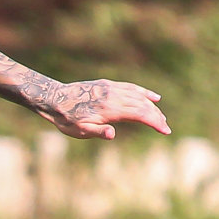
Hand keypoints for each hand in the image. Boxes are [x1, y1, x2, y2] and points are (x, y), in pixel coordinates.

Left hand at [36, 80, 171, 140]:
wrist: (53, 98)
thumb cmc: (66, 119)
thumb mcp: (79, 130)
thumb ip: (97, 132)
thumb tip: (112, 134)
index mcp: (109, 109)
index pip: (140, 114)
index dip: (155, 122)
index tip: (165, 131)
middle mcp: (113, 96)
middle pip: (143, 105)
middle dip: (157, 116)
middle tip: (165, 128)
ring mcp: (111, 88)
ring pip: (139, 96)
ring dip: (152, 106)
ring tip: (161, 117)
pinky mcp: (107, 84)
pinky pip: (130, 87)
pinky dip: (144, 92)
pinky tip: (154, 97)